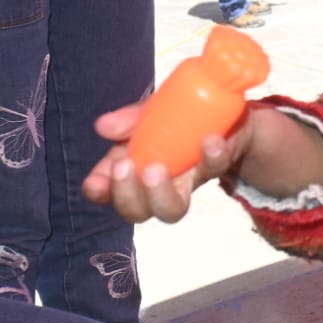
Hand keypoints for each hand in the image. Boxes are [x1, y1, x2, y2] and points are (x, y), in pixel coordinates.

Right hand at [82, 104, 250, 222]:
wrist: (226, 112)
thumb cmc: (177, 117)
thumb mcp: (150, 111)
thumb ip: (129, 119)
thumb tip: (103, 126)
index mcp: (133, 166)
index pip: (107, 190)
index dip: (100, 191)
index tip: (95, 182)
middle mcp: (159, 183)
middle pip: (137, 211)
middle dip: (128, 195)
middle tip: (128, 166)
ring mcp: (188, 180)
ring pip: (172, 210)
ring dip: (161, 194)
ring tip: (157, 168)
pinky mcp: (217, 166)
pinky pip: (214, 168)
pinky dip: (212, 156)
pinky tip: (210, 141)